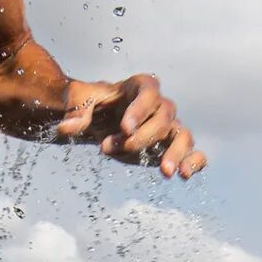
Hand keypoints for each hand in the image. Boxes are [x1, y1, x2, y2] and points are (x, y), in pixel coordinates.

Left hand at [83, 73, 205, 178]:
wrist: (96, 120)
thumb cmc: (90, 105)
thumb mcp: (77, 102)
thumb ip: (74, 112)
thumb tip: (67, 127)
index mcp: (139, 87)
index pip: (148, 92)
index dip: (140, 109)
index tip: (125, 127)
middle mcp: (159, 105)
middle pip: (163, 117)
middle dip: (142, 137)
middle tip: (118, 148)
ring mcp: (167, 127)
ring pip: (182, 135)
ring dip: (175, 153)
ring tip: (165, 172)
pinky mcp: (170, 148)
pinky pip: (193, 152)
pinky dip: (194, 162)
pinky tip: (184, 175)